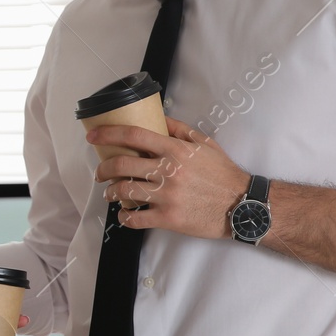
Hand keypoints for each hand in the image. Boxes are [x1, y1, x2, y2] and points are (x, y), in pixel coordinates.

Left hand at [89, 116, 246, 238]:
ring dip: (111, 192)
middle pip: (121, 164)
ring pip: (124, 191)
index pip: (134, 135)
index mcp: (175, 150)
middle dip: (103, 169)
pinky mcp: (169, 218)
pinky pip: (136, 218)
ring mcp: (167, 196)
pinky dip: (124, 218)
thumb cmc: (223, 173)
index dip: (108, 134)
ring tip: (110, 193)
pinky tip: (124, 215)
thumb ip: (180, 130)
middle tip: (100, 173)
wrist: (242, 204)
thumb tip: (158, 117)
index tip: (92, 136)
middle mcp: (168, 171)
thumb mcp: (205, 144)